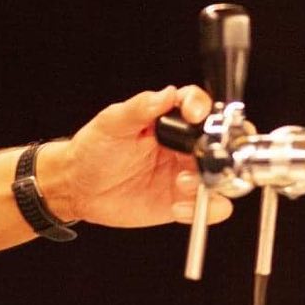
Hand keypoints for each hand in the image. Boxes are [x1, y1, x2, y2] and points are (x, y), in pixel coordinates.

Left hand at [38, 85, 231, 227]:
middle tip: (206, 159)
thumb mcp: (112, 123)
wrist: (78, 187)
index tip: (194, 115)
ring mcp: (186, 174)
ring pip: (224, 177)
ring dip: (213, 182)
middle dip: (226, 150)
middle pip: (224, 143)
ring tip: (182, 183)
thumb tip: (166, 95)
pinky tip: (177, 207)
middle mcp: (184, 146)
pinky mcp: (182, 201)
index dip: (203, 108)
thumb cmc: (93, 150)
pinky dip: (203, 210)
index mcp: (170, 120)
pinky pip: (209, 207)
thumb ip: (139, 108)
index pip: (200, 107)